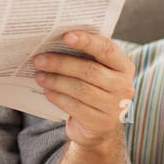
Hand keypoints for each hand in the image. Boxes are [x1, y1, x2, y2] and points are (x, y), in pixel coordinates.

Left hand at [33, 31, 134, 149]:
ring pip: (80, 89)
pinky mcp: (101, 122)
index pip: (107, 50)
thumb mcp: (96, 72)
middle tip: (39, 60)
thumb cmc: (94, 90)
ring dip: (56, 81)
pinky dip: (58, 98)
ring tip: (39, 76)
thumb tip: (53, 42)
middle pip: (89, 70)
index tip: (66, 36)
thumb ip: (84, 57)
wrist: (99, 127)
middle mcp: (124, 86)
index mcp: (124, 67)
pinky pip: (75, 107)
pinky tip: (47, 91)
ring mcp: (115, 106)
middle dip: (61, 64)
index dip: (87, 41)